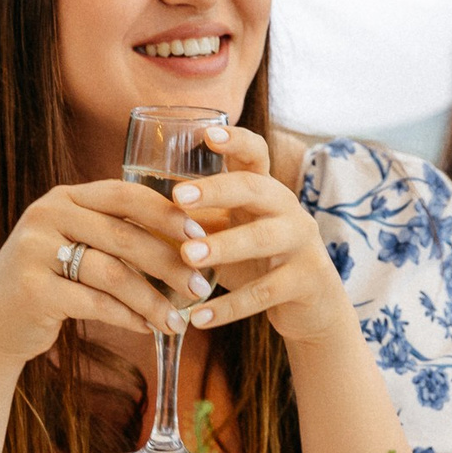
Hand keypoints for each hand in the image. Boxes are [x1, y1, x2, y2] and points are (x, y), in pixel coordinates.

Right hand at [0, 179, 208, 365]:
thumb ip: (115, 234)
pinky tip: (147, 329)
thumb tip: (190, 239)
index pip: (124, 194)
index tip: (202, 235)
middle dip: (169, 263)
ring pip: (113, 273)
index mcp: (63, 197)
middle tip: (201, 286)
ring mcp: (34, 251)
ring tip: (177, 320)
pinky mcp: (32, 290)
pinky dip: (127, 318)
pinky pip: (95, 303)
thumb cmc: (49, 284)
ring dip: (153, 300)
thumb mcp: (75, 246)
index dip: (166, 212)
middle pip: (124, 235)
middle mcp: (46, 215)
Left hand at [154, 124, 352, 347]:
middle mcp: (288, 209)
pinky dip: (229, 307)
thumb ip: (198, 222)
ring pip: (263, 239)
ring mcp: (302, 244)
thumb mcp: (231, 236)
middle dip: (217, 191)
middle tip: (178, 198)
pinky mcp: (307, 281)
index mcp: (266, 192)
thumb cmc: (259, 264)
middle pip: (256, 188)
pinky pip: (265, 293)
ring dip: (224, 246)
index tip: (208, 134)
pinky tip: (197, 318)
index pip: (256, 154)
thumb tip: (139, 214)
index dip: (235, 141)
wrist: (312, 308)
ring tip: (188, 257)